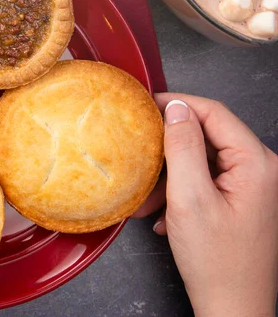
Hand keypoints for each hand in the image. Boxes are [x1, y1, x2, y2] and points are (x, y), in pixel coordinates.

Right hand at [134, 93, 277, 316]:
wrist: (232, 307)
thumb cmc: (217, 262)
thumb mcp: (190, 198)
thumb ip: (183, 148)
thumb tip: (176, 109)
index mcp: (255, 163)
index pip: (214, 113)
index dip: (178, 104)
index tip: (146, 106)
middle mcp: (259, 170)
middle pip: (207, 136)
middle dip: (169, 148)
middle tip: (140, 154)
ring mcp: (250, 186)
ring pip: (202, 161)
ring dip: (170, 176)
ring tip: (148, 199)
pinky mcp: (239, 201)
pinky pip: (204, 181)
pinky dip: (179, 191)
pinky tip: (162, 213)